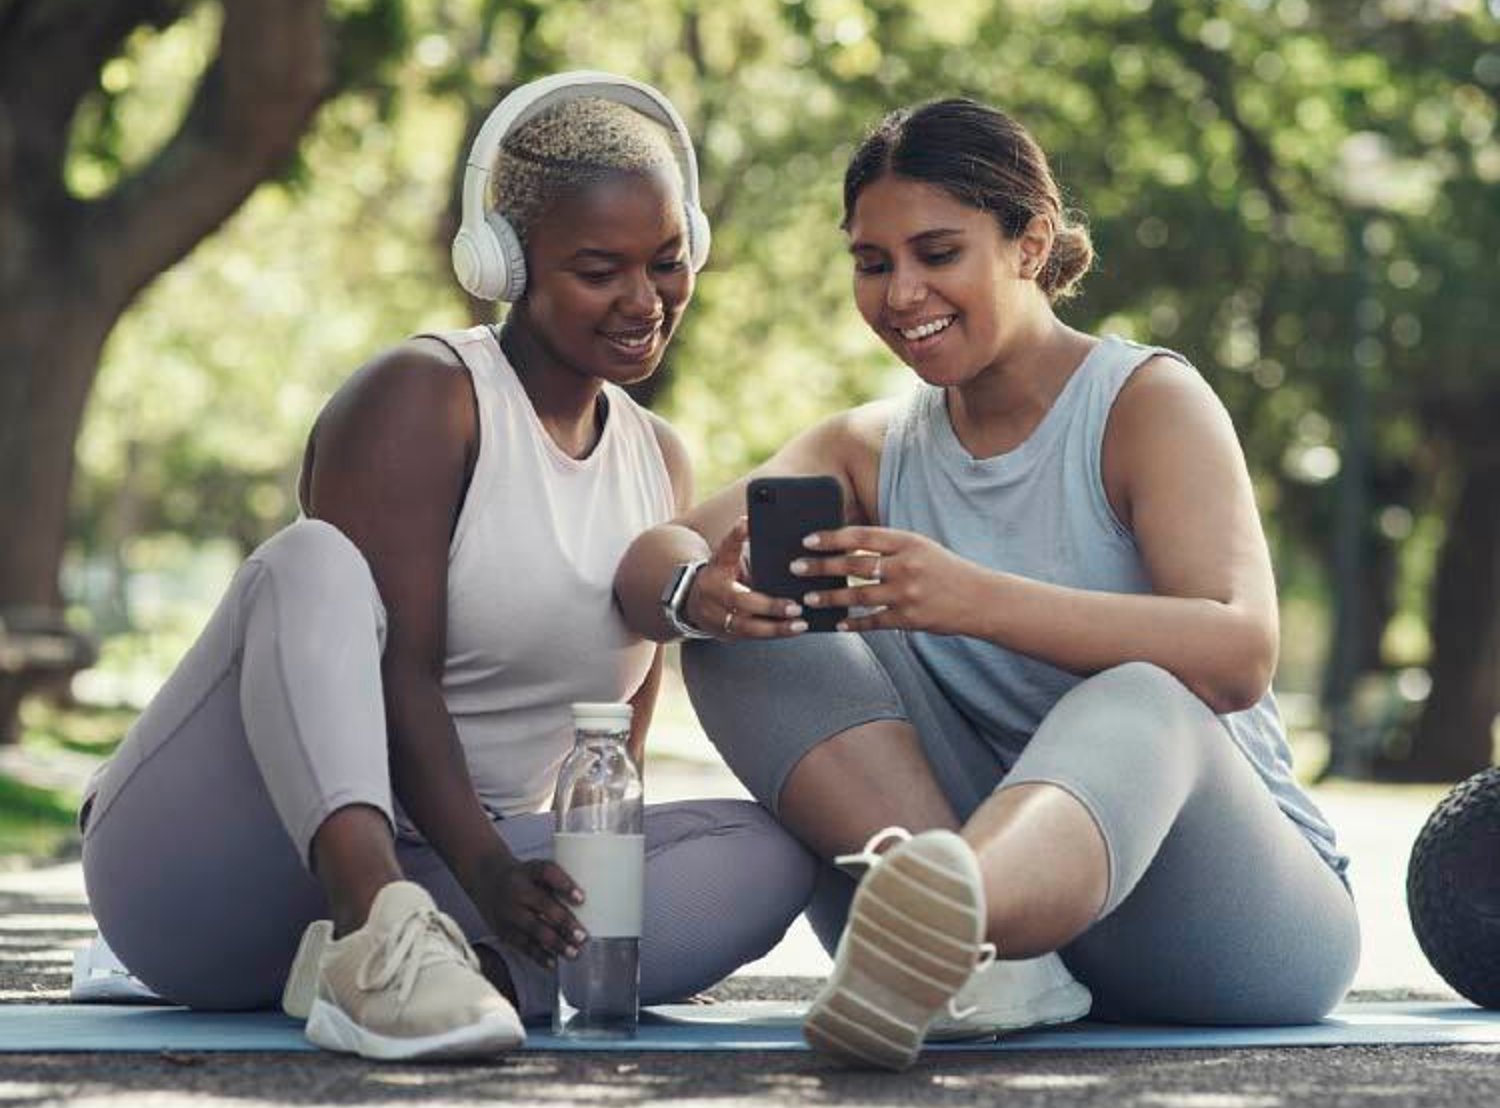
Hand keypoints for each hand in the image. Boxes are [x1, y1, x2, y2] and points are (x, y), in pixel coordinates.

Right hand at [472, 854, 587, 969]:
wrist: (485, 878)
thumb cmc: (522, 876)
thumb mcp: (535, 869)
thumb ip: (557, 882)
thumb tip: (587, 904)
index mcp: (528, 871)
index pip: (547, 873)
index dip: (564, 885)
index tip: (581, 898)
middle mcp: (517, 890)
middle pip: (543, 905)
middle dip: (564, 922)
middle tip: (582, 937)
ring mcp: (508, 911)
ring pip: (534, 929)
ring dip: (555, 943)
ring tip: (573, 953)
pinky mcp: (503, 929)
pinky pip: (522, 944)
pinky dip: (538, 955)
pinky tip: (553, 963)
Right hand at [686, 516, 806, 638]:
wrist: (693, 601)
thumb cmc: (723, 575)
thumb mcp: (728, 558)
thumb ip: (744, 547)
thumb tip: (763, 528)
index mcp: (716, 566)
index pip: (726, 548)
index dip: (737, 535)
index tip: (748, 523)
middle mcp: (713, 592)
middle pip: (739, 601)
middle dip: (769, 606)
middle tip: (795, 607)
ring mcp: (716, 617)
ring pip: (746, 627)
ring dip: (775, 628)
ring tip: (799, 625)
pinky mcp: (725, 634)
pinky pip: (751, 637)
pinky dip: (773, 634)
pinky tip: (793, 631)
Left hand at [793, 526, 989, 635]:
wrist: (980, 599)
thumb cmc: (945, 570)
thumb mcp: (920, 547)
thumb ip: (888, 546)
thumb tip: (848, 546)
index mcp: (907, 542)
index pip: (861, 536)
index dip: (831, 537)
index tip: (808, 540)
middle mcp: (905, 566)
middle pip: (853, 565)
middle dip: (820, 567)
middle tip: (796, 567)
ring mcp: (907, 594)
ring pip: (857, 596)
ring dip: (829, 598)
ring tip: (808, 599)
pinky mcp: (909, 619)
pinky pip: (873, 622)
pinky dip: (853, 623)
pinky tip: (837, 624)